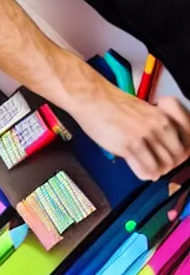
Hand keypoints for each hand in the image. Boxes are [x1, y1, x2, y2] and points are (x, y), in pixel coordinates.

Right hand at [72, 84, 189, 180]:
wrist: (94, 101)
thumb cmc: (113, 106)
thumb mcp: (144, 113)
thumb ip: (155, 128)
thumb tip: (158, 148)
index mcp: (165, 117)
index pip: (185, 145)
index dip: (178, 156)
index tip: (168, 158)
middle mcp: (159, 126)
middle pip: (175, 158)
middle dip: (167, 166)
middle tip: (156, 166)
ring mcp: (145, 136)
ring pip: (161, 166)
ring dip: (155, 172)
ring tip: (147, 169)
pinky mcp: (130, 145)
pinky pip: (145, 169)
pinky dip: (144, 174)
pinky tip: (140, 171)